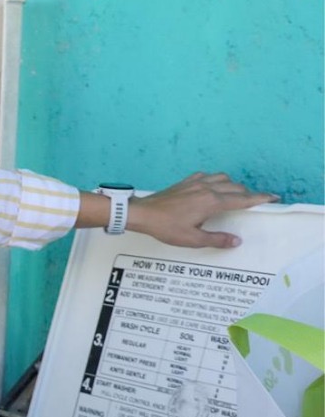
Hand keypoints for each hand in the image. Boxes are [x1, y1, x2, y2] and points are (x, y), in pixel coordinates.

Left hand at [128, 172, 277, 248]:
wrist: (142, 213)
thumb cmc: (166, 227)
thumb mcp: (192, 239)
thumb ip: (216, 239)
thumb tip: (236, 241)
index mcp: (212, 202)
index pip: (243, 199)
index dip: (260, 198)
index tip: (273, 197)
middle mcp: (207, 188)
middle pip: (236, 187)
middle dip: (248, 194)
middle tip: (255, 201)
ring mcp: (195, 182)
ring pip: (223, 178)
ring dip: (233, 185)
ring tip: (235, 195)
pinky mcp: (185, 181)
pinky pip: (207, 176)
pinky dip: (216, 180)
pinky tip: (212, 187)